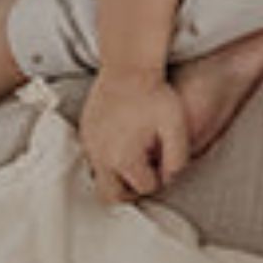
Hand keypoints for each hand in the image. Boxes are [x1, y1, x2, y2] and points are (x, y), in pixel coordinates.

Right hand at [79, 69, 189, 202]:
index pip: (144, 188)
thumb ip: (177, 157)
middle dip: (132, 190)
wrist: (129, 67)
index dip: (159, 178)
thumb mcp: (176, 126)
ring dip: (117, 177)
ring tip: (136, 160)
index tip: (163, 163)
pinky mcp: (85, 133)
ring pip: (100, 179)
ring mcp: (90, 145)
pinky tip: (123, 144)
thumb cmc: (153, 93)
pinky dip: (107, 159)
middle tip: (147, 174)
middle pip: (113, 196)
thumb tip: (171, 177)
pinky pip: (93, 158)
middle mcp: (102, 156)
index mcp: (125, 158)